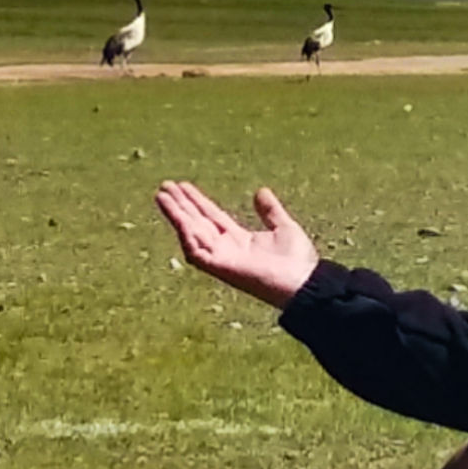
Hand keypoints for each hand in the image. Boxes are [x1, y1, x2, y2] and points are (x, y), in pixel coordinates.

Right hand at [155, 180, 318, 308]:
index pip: (211, 216)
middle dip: (180, 205)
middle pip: (197, 222)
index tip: (183, 185)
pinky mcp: (220, 267)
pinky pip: (197, 251)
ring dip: (176, 216)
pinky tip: (180, 220)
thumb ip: (271, 211)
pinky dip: (187, 235)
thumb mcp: (284, 227)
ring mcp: (221, 259)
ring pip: (191, 234)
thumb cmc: (298, 262)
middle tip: (164, 186)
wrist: (304, 283)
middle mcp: (226, 249)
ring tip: (163, 196)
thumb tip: (261, 191)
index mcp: (239, 240)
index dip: (197, 201)